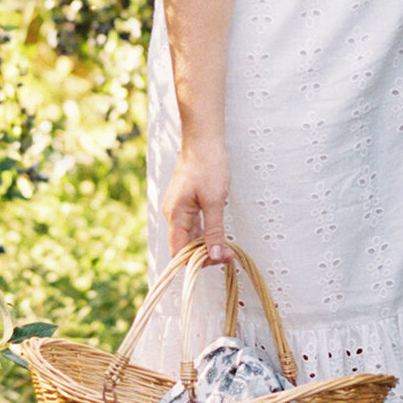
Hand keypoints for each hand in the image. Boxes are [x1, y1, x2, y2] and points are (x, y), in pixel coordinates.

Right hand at [163, 140, 230, 261]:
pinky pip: (193, 225)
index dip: (197, 262)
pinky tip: (219, 233)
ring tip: (227, 247)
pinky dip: (205, 232)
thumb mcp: (215, 201)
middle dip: (206, 254)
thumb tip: (215, 256)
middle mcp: (173, 214)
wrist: (203, 140)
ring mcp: (178, 209)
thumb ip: (214, 231)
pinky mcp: (185, 203)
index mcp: (175, 215)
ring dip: (207, 244)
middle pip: (185, 246)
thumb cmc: (207, 164)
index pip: (179, 252)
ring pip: (190, 236)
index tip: (220, 261)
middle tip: (229, 254)